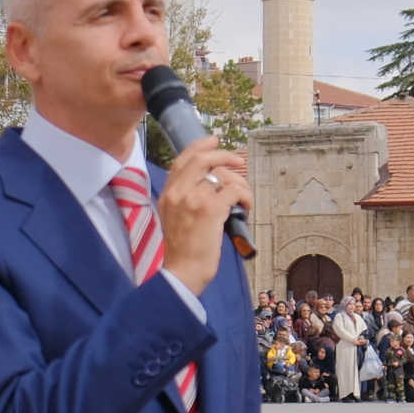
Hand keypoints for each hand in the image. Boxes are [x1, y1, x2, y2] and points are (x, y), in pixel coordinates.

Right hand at [154, 137, 248, 292]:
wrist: (183, 272)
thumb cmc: (182, 251)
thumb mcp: (173, 218)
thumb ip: (184, 198)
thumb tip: (209, 183)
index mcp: (167, 194)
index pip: (181, 160)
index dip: (199, 147)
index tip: (214, 141)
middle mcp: (178, 193)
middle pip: (202, 159)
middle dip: (224, 155)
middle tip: (238, 160)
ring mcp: (194, 199)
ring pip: (223, 177)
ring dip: (240, 185)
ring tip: (243, 198)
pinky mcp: (211, 209)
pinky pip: (234, 191)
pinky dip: (245, 197)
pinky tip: (246, 207)